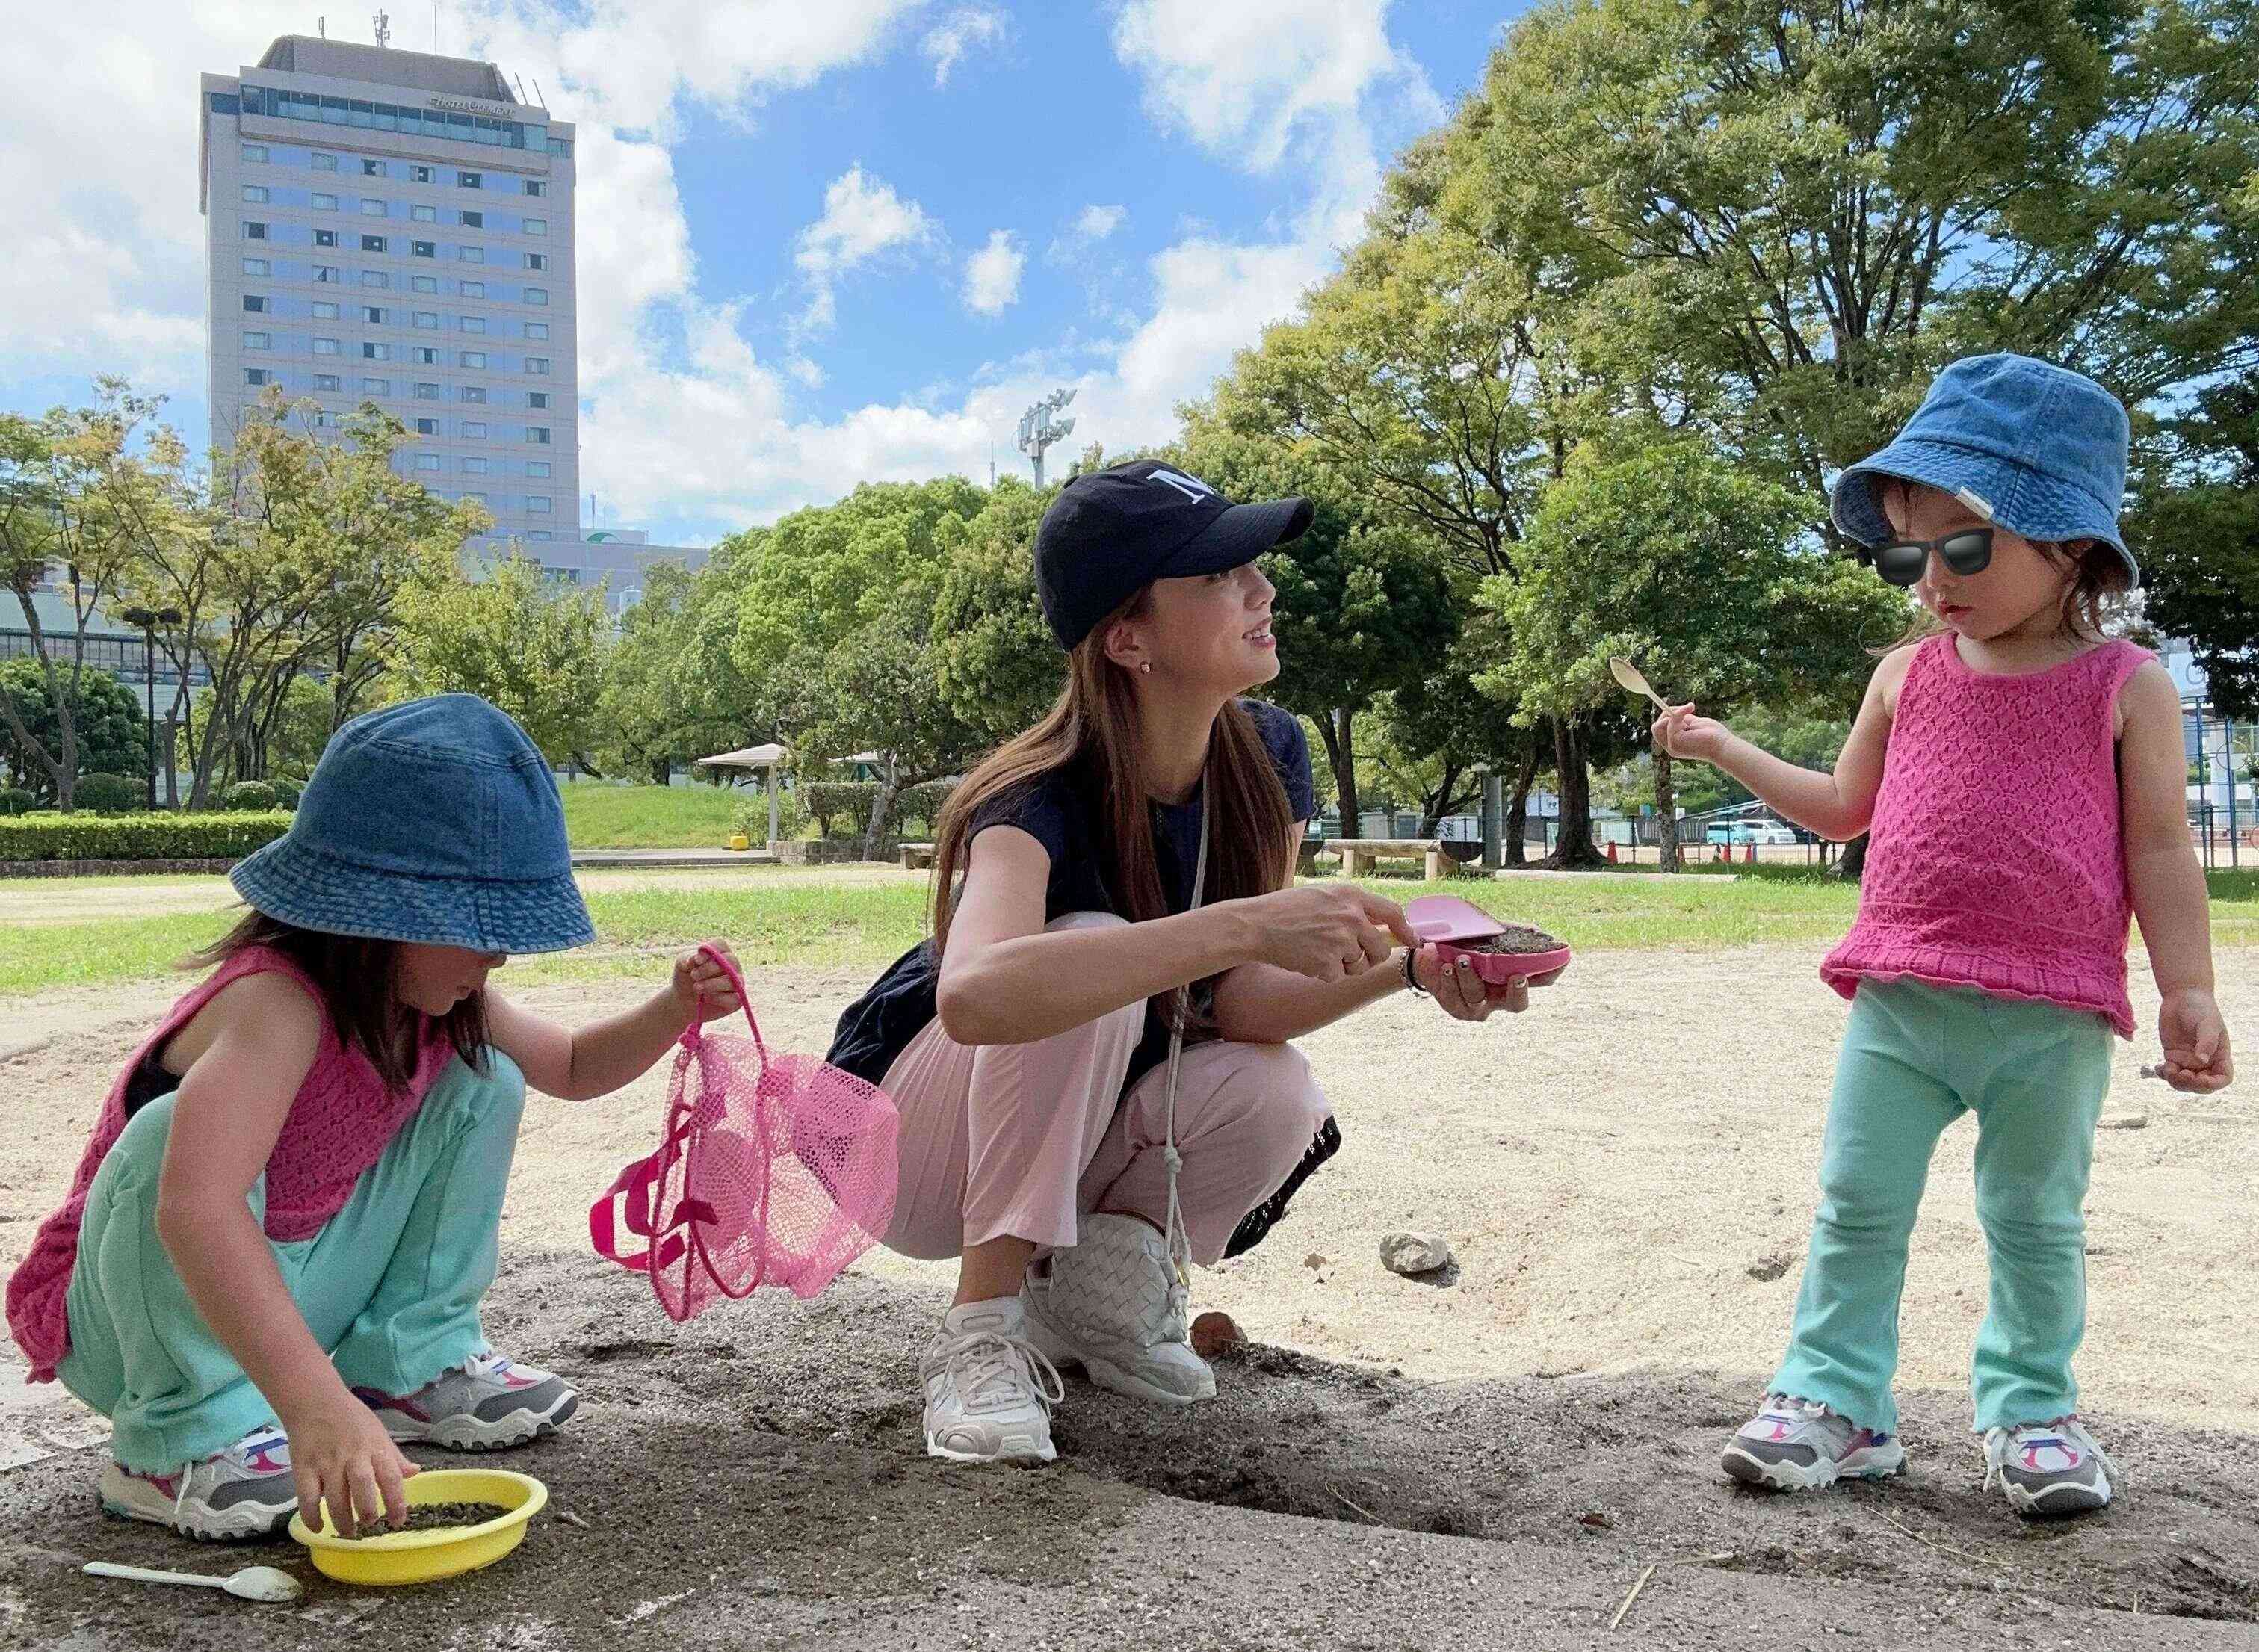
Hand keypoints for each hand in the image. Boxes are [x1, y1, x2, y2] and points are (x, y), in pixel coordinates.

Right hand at [285, 1392, 417, 1538]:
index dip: (397, 1502)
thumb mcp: (378, 1432)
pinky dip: (311, 1517)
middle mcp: (352, 1457)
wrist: (315, 1401)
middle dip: (367, 1511)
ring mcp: (326, 1464)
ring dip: (342, 1519)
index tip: (398, 1521)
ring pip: (335, 1498)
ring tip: (348, 1531)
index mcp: (374, 1448)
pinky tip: (318, 1527)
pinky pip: (306, 1498)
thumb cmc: (352, 1418)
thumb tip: (415, 1472)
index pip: (391, 1477)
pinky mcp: (303, 1469)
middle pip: (362, 1488)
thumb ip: (394, 1457)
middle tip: (369, 1524)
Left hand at [674, 944, 743, 1022]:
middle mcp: (732, 966)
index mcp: (719, 953)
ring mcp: (736, 983)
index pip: (721, 945)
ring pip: (734, 980)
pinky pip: (735, 999)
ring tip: (697, 987)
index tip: (696, 960)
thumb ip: (688, 959)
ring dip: (713, 984)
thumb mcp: (682, 965)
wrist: (683, 1000)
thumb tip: (698, 958)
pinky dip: (719, 998)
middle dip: (710, 968)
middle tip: (694, 975)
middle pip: (730, 960)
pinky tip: (707, 998)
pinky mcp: (736, 1001)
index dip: (710, 950)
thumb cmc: (686, 978)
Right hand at [1251, 883, 1417, 981]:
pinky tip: (1305, 959)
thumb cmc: (1285, 909)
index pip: (1392, 913)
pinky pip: (1337, 977)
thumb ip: (1351, 907)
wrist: (1256, 925)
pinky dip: (1322, 974)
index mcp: (1351, 896)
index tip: (1413, 941)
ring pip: (1360, 966)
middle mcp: (1351, 917)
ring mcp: (1341, 941)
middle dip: (1368, 958)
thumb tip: (1379, 926)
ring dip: (1343, 966)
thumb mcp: (1323, 895)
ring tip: (1318, 951)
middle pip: (1380, 949)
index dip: (1406, 930)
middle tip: (1345, 956)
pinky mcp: (1329, 963)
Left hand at [1412, 945, 1564, 1020]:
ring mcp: (1478, 1005)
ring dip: (1470, 976)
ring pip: (1477, 996)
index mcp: (1514, 979)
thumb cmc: (1466, 944)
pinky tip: (1447, 968)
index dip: (1553, 971)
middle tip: (1516, 977)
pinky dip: (1451, 981)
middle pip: (1518, 1004)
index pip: (1541, 979)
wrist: (1430, 955)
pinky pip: (1455, 998)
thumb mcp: (1490, 935)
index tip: (1560, 959)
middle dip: (1518, 993)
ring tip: (1462, 958)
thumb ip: (1513, 933)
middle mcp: (1500, 997)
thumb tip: (1538, 932)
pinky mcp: (1456, 1008)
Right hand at [1652, 703, 1731, 764]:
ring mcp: (1672, 746)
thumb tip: (1673, 709)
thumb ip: (1682, 719)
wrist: (1723, 745)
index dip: (1665, 718)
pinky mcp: (1675, 741)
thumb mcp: (1694, 723)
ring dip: (1672, 713)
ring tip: (1689, 709)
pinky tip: (1691, 707)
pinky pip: (1671, 721)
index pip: (1660, 730)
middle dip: (1665, 714)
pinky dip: (1680, 711)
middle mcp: (1671, 747)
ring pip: (1658, 725)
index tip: (1677, 708)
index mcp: (1675, 744)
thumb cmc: (1713, 736)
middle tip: (1683, 709)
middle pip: (1655, 728)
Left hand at [2156, 987, 2232, 1091]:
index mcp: (2220, 1056)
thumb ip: (2206, 1042)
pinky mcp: (2173, 1056)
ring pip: (2183, 1082)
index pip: (2222, 1078)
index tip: (2200, 1079)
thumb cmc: (2200, 1009)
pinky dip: (2163, 1074)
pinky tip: (2158, 1068)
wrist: (2182, 997)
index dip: (2213, 1084)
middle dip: (2190, 1084)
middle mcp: (2205, 1062)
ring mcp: (2188, 1060)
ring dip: (2175, 1081)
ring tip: (2167, 1069)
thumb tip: (2202, 1061)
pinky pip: (2169, 1072)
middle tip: (2179, 1073)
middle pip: (2201, 1085)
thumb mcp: (2207, 1024)